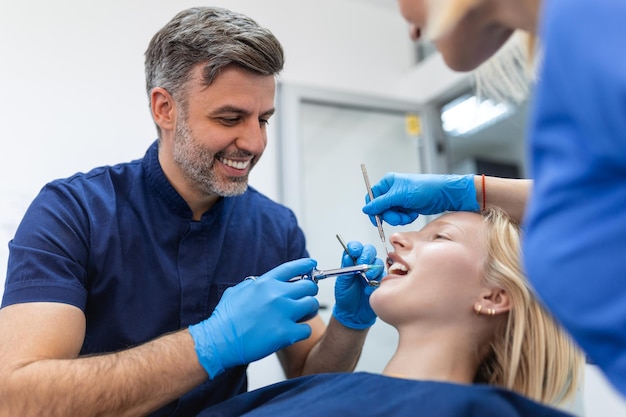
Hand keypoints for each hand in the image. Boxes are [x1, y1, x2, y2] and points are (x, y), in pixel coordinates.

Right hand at [188, 258, 318, 378]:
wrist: (219, 340)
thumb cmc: (225, 318)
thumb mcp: (238, 291)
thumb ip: (255, 285)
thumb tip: (262, 283)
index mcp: (265, 283)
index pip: (292, 268)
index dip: (306, 265)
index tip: (312, 264)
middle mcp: (277, 294)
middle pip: (308, 287)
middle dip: (309, 292)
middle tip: (305, 299)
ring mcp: (283, 313)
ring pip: (312, 305)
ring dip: (309, 311)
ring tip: (301, 317)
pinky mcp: (286, 333)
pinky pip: (306, 329)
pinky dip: (301, 332)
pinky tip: (292, 333)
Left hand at [333, 241, 383, 328]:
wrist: (353, 314)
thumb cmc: (346, 298)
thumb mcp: (342, 283)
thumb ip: (346, 269)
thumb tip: (348, 256)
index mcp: (352, 263)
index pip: (355, 248)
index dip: (356, 247)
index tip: (354, 251)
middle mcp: (363, 265)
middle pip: (370, 251)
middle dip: (366, 255)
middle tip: (362, 263)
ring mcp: (373, 273)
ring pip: (378, 262)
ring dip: (373, 269)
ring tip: (367, 278)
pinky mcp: (381, 282)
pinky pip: (384, 276)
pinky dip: (377, 281)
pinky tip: (369, 289)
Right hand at [361, 173, 478, 225]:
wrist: (443, 195)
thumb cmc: (425, 189)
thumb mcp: (400, 196)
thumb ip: (381, 203)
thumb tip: (366, 209)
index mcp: (388, 183)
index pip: (372, 197)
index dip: (373, 209)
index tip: (377, 219)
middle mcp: (392, 190)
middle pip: (380, 209)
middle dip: (390, 215)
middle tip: (399, 216)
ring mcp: (399, 199)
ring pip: (390, 215)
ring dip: (399, 218)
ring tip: (409, 214)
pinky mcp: (406, 207)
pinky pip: (399, 217)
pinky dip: (406, 218)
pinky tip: (413, 213)